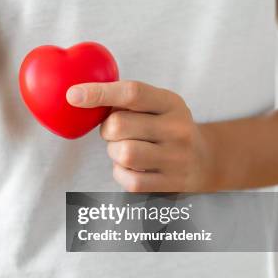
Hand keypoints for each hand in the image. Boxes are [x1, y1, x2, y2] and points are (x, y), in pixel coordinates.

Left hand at [67, 80, 215, 192]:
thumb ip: (126, 101)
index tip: (72, 95)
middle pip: (119, 125)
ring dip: (114, 152)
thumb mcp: (157, 106)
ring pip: (123, 153)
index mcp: (171, 103)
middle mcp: (178, 129)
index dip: (99, 93)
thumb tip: (80, 98)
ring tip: (125, 150)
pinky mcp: (171, 184)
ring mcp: (177, 159)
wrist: (205, 161)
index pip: (132, 93)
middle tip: (116, 132)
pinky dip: (121, 173)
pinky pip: (130, 179)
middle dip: (107, 129)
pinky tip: (132, 168)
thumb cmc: (165, 128)